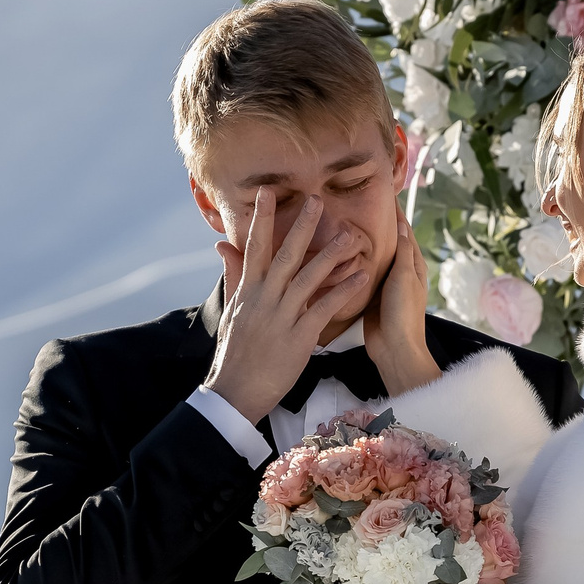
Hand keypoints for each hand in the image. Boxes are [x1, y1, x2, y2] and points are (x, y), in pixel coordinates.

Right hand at [203, 193, 367, 422]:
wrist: (236, 390)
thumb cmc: (234, 352)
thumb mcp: (231, 310)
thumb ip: (233, 275)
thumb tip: (222, 246)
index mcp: (248, 291)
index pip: (254, 247)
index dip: (261, 219)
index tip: (268, 193)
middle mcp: (265, 299)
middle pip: (284, 255)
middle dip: (301, 227)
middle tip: (317, 200)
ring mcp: (282, 317)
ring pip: (308, 278)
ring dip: (331, 255)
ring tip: (351, 236)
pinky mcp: (299, 337)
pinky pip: (325, 309)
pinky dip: (343, 291)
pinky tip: (360, 277)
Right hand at [362, 210, 441, 398]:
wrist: (394, 348)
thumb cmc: (403, 312)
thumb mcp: (404, 276)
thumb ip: (403, 252)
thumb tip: (403, 225)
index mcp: (414, 266)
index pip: (405, 233)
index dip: (396, 215)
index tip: (385, 195)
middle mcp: (400, 273)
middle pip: (389, 244)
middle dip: (378, 226)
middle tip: (359, 205)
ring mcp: (384, 286)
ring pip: (373, 259)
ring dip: (363, 244)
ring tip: (346, 224)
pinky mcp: (370, 297)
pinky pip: (362, 275)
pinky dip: (354, 264)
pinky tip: (340, 254)